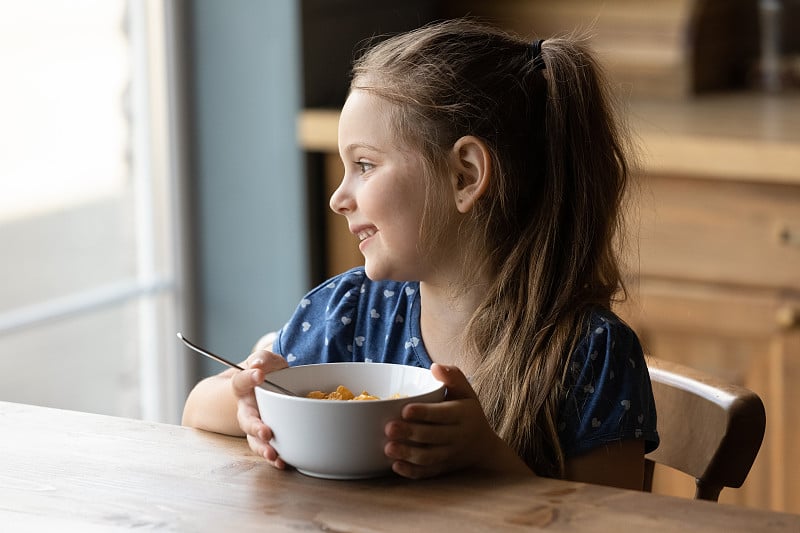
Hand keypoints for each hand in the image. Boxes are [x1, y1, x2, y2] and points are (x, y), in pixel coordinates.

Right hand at [232, 350, 288, 468]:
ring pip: (254, 440)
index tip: (258, 374)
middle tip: (266, 432)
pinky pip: (268, 449)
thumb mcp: (269, 361)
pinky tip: (283, 462)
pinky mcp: (267, 437)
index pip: (240, 381)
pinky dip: (275, 458)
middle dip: (255, 427)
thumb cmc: (269, 373)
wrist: (271, 388)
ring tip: (272, 455)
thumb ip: (263, 359)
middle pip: (246, 420)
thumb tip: (257, 366)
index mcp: (244, 387)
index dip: (247, 378)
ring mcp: (256, 425)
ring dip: (262, 448)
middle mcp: (247, 409)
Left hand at [384, 363, 518, 478]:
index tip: (405, 409)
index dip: (425, 413)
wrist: (483, 447)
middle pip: (434, 436)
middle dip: (411, 433)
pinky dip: (412, 472)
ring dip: (408, 454)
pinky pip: (428, 473)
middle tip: (389, 428)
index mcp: (463, 414)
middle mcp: (458, 436)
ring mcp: (450, 454)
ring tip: (388, 448)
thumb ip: (453, 376)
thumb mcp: (466, 392)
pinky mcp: (443, 468)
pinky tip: (395, 466)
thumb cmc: (468, 412)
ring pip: (429, 457)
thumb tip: (435, 366)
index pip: (444, 414)